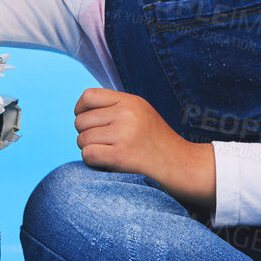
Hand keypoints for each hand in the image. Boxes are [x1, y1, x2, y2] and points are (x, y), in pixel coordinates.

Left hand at [74, 88, 215, 210]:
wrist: (180, 164)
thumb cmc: (156, 141)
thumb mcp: (141, 113)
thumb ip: (115, 107)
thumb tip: (81, 111)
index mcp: (130, 101)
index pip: (89, 96)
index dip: (80, 109)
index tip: (87, 121)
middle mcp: (126, 114)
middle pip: (81, 120)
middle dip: (86, 134)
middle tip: (102, 143)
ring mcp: (124, 134)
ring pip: (82, 139)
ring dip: (89, 149)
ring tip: (107, 153)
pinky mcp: (120, 156)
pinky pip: (87, 154)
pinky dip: (92, 161)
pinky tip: (105, 163)